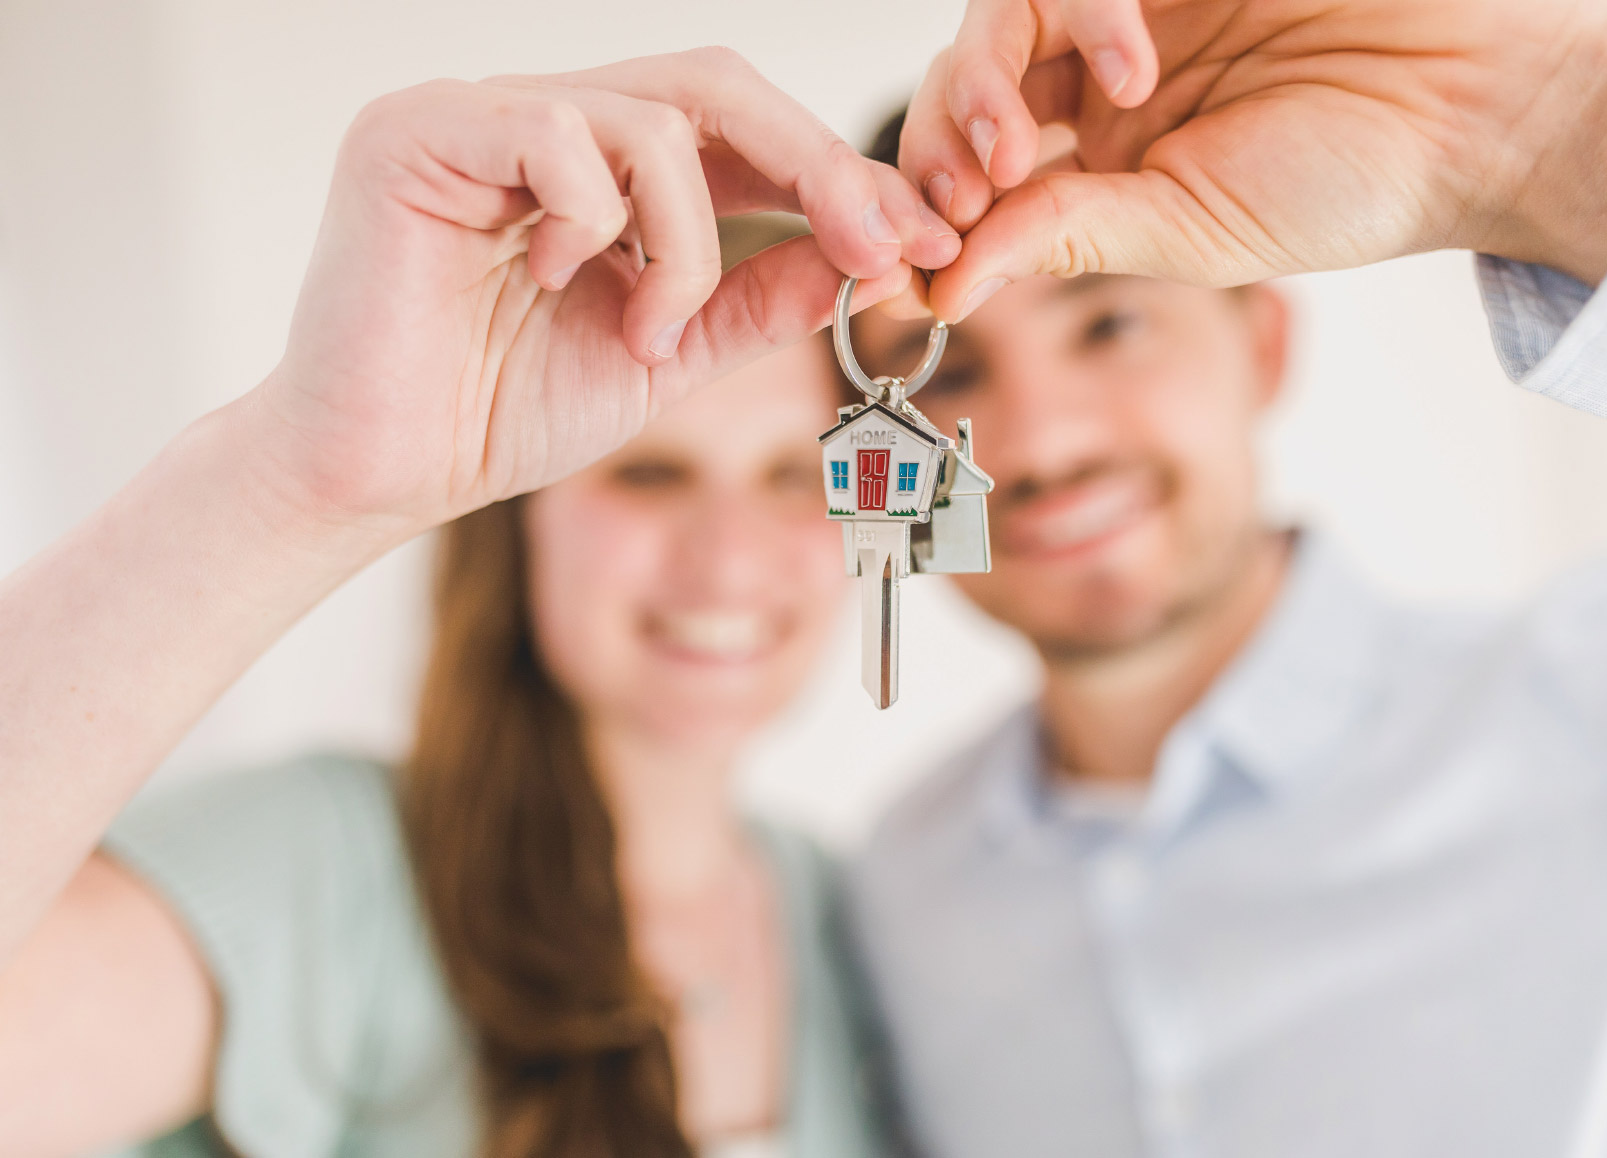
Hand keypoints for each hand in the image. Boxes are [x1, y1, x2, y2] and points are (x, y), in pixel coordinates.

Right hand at [252, 50, 959, 533]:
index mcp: (602, 167)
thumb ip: (756, 299)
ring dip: (687, 244)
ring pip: (651, 120)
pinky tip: (554, 284)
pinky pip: (555, 134)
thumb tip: (863, 256)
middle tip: (878, 244)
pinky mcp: (418, 131)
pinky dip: (593, 222)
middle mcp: (544, 121)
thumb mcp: (668, 355)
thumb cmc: (501, 412)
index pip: (741, 131)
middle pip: (716, 85)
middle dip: (816, 167)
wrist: (381, 473)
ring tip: (648, 333)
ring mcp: (480, 115)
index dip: (837, 177)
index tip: (918, 243)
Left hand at [901, 0, 1606, 319]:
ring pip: (999, 17)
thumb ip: (1065, 239)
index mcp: (1102, 162)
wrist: (1483, 101)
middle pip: (964, 87)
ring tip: (1019, 147)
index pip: (974, 173)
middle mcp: (1101, 81)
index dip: (925, 209)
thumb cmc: (1353, 181)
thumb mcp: (1190, 234)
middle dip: (937, 146)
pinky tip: (1132, 66)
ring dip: (984, 82)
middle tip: (963, 196)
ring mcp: (1131, 8)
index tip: (906, 262)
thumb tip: (939, 289)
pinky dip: (1080, 10)